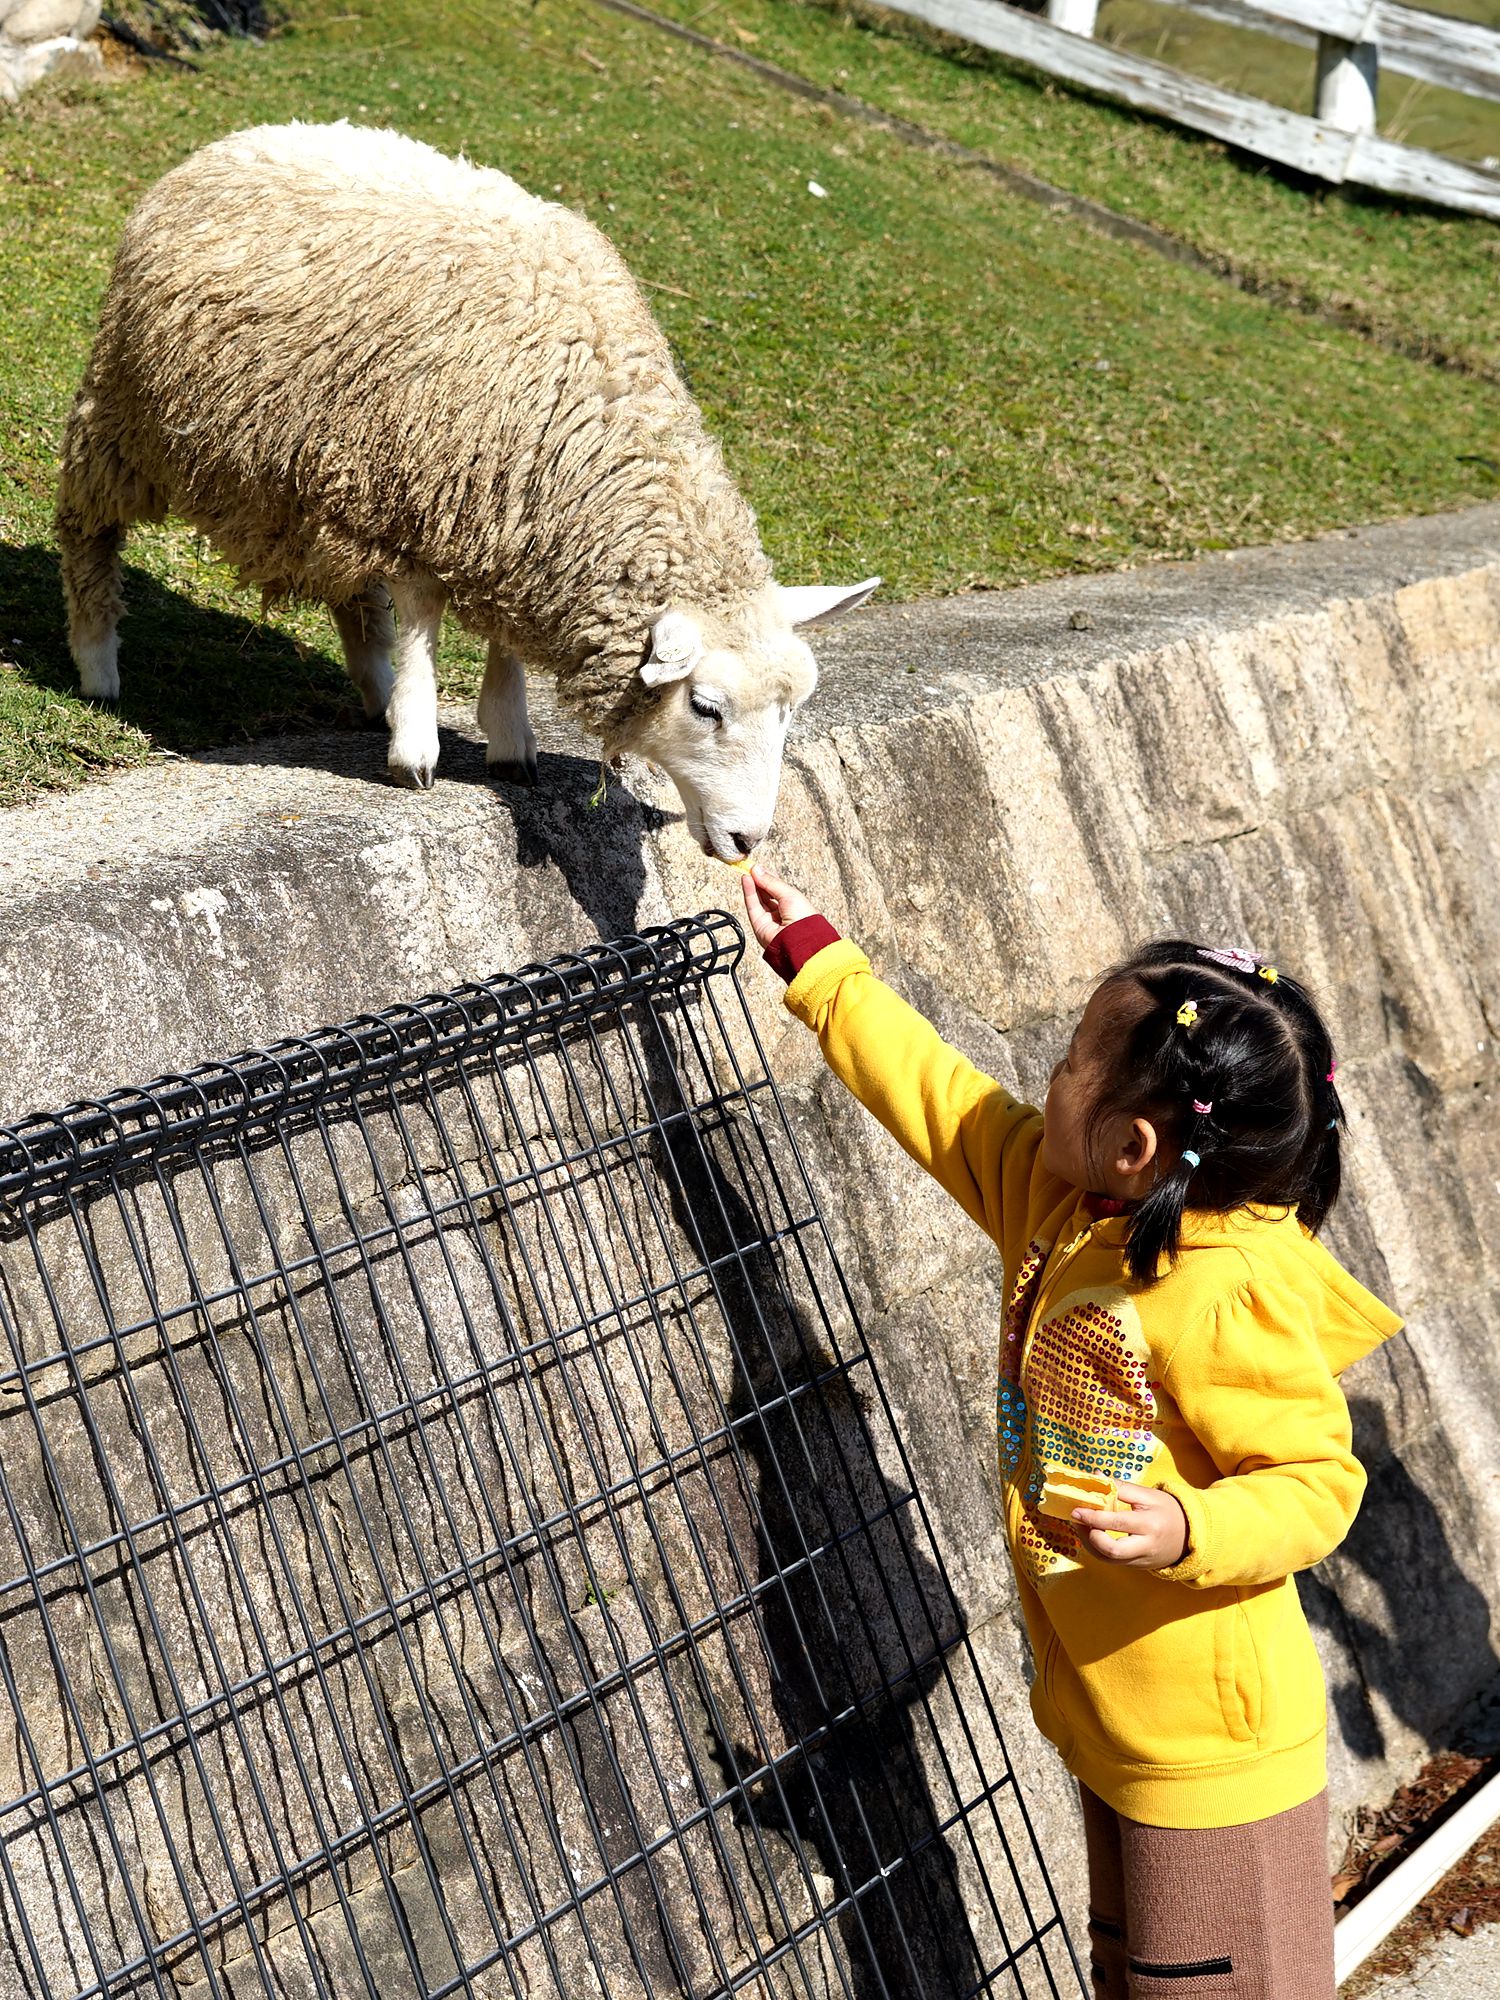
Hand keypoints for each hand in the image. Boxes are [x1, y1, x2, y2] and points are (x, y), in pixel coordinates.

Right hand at [741, 865, 816, 950]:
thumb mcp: (789, 893)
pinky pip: (752, 905)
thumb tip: (757, 869)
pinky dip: (748, 892)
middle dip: (759, 879)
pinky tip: (746, 880)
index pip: (777, 888)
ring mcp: (769, 919)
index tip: (759, 867)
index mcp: (793, 904)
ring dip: (752, 884)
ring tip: (747, 871)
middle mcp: (780, 912)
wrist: (800, 941)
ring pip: (758, 898)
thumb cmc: (803, 918)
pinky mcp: (759, 924)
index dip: (768, 877)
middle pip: (765, 892)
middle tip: (751, 868)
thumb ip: (770, 882)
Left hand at [1072, 1484, 1188, 1568]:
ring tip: (1080, 1524)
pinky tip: (1090, 1533)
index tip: (1076, 1509)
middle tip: (1077, 1519)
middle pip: (1112, 1551)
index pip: (1118, 1522)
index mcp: (1150, 1524)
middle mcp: (1145, 1546)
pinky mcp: (1135, 1566)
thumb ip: (1121, 1487)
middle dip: (1089, 1536)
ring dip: (1088, 1542)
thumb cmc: (1168, 1511)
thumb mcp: (1149, 1495)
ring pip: (1107, 1559)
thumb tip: (1095, 1477)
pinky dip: (1096, 1548)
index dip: (1094, 1516)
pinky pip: (1111, 1561)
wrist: (1190, 1536)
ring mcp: (1140, 1559)